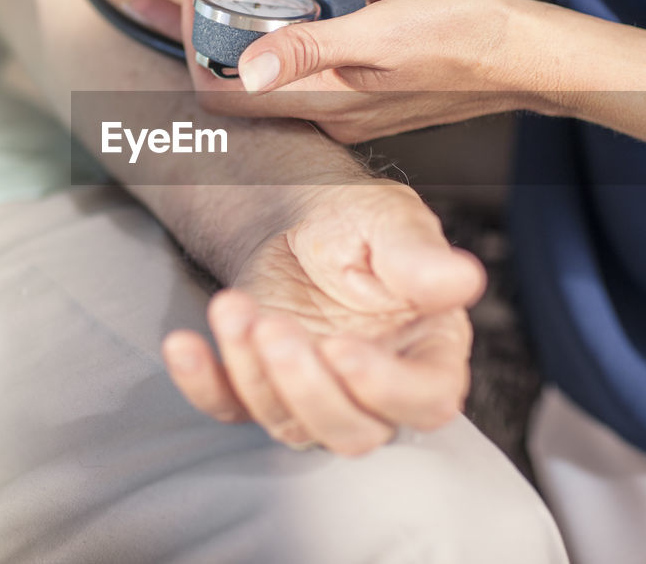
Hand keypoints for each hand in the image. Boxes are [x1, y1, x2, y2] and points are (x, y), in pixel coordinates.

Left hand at [126, 0, 550, 143]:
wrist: (527, 53)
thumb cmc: (465, 43)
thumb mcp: (378, 34)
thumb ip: (307, 49)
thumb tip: (247, 65)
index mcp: (321, 103)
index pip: (224, 87)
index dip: (198, 36)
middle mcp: (329, 106)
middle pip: (266, 49)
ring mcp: (352, 93)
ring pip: (308, 31)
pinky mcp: (374, 75)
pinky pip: (343, 32)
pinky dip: (362, 2)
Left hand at [162, 180, 484, 455]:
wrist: (296, 213)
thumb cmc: (357, 219)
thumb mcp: (389, 220)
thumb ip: (419, 256)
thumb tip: (462, 281)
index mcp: (427, 348)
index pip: (427, 399)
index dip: (387, 387)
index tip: (343, 348)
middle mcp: (375, 386)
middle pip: (354, 431)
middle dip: (308, 388)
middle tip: (274, 328)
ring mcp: (314, 393)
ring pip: (290, 424)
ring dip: (253, 375)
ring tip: (232, 307)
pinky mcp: (260, 387)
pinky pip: (230, 408)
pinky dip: (202, 384)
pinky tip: (183, 344)